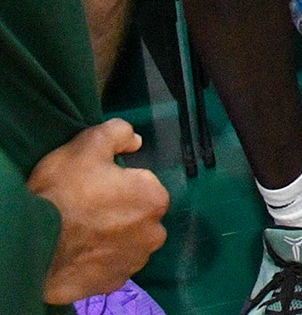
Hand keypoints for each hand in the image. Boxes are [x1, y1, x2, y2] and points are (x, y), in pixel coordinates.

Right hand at [29, 120, 169, 304]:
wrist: (33, 242)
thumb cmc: (63, 192)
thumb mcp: (88, 145)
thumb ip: (119, 133)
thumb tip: (136, 140)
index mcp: (154, 198)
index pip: (142, 185)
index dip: (118, 184)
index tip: (95, 187)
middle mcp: (154, 233)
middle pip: (138, 215)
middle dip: (119, 212)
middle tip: (85, 210)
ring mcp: (133, 261)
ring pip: (127, 242)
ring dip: (111, 237)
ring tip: (79, 232)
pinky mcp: (112, 282)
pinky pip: (110, 266)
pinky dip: (99, 260)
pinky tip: (78, 252)